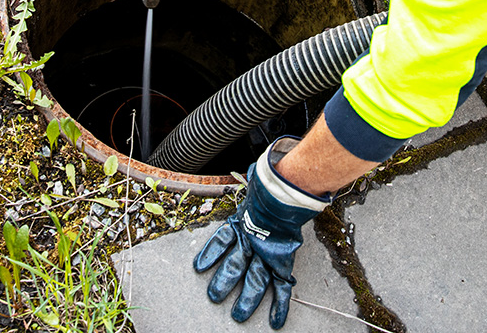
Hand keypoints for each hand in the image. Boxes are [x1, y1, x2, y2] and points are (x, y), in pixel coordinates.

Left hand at [194, 137, 330, 328]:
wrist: (288, 193)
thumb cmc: (272, 184)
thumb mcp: (257, 181)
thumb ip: (253, 181)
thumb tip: (255, 169)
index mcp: (242, 223)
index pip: (221, 242)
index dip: (210, 254)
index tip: (198, 267)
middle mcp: (252, 241)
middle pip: (235, 267)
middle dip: (224, 283)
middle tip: (215, 298)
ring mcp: (267, 253)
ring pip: (253, 281)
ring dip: (246, 299)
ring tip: (238, 315)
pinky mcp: (282, 261)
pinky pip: (282, 287)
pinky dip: (280, 305)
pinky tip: (276, 322)